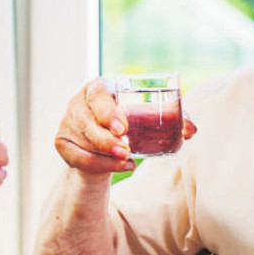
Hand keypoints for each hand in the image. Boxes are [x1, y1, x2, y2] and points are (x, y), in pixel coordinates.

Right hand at [53, 78, 196, 173]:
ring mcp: (67, 123)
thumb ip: (171, 119)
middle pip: (87, 121)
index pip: (97, 95)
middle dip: (106, 139)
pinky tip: (121, 167)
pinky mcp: (62, 143)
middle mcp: (77, 103)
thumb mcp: (145, 116)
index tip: (123, 127)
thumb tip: (191, 130)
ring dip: (106, 154)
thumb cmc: (128, 122)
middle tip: (126, 150)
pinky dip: (101, 166)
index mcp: (97, 88)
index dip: (108, 111)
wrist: (103, 142)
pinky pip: (79, 158)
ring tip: (127, 159)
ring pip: (84, 142)